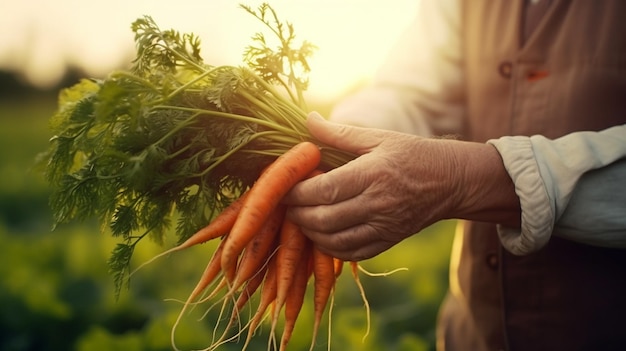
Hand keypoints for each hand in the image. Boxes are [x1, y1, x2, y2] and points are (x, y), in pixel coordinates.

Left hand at [283, 112, 519, 260]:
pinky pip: (350, 254)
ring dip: (309, 232)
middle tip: (284, 203)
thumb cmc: (412, 154)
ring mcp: (384, 227)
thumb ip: (339, 133)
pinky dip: (328, 248)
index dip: (297, 191)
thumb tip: (308, 119)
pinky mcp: (387, 242)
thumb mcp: (378, 137)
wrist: (451, 181)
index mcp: (374, 174)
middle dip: (297, 213)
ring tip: (298, 216)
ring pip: (334, 241)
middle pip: (325, 218)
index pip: (325, 190)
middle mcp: (379, 204)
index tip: (282, 185)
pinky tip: (319, 233)